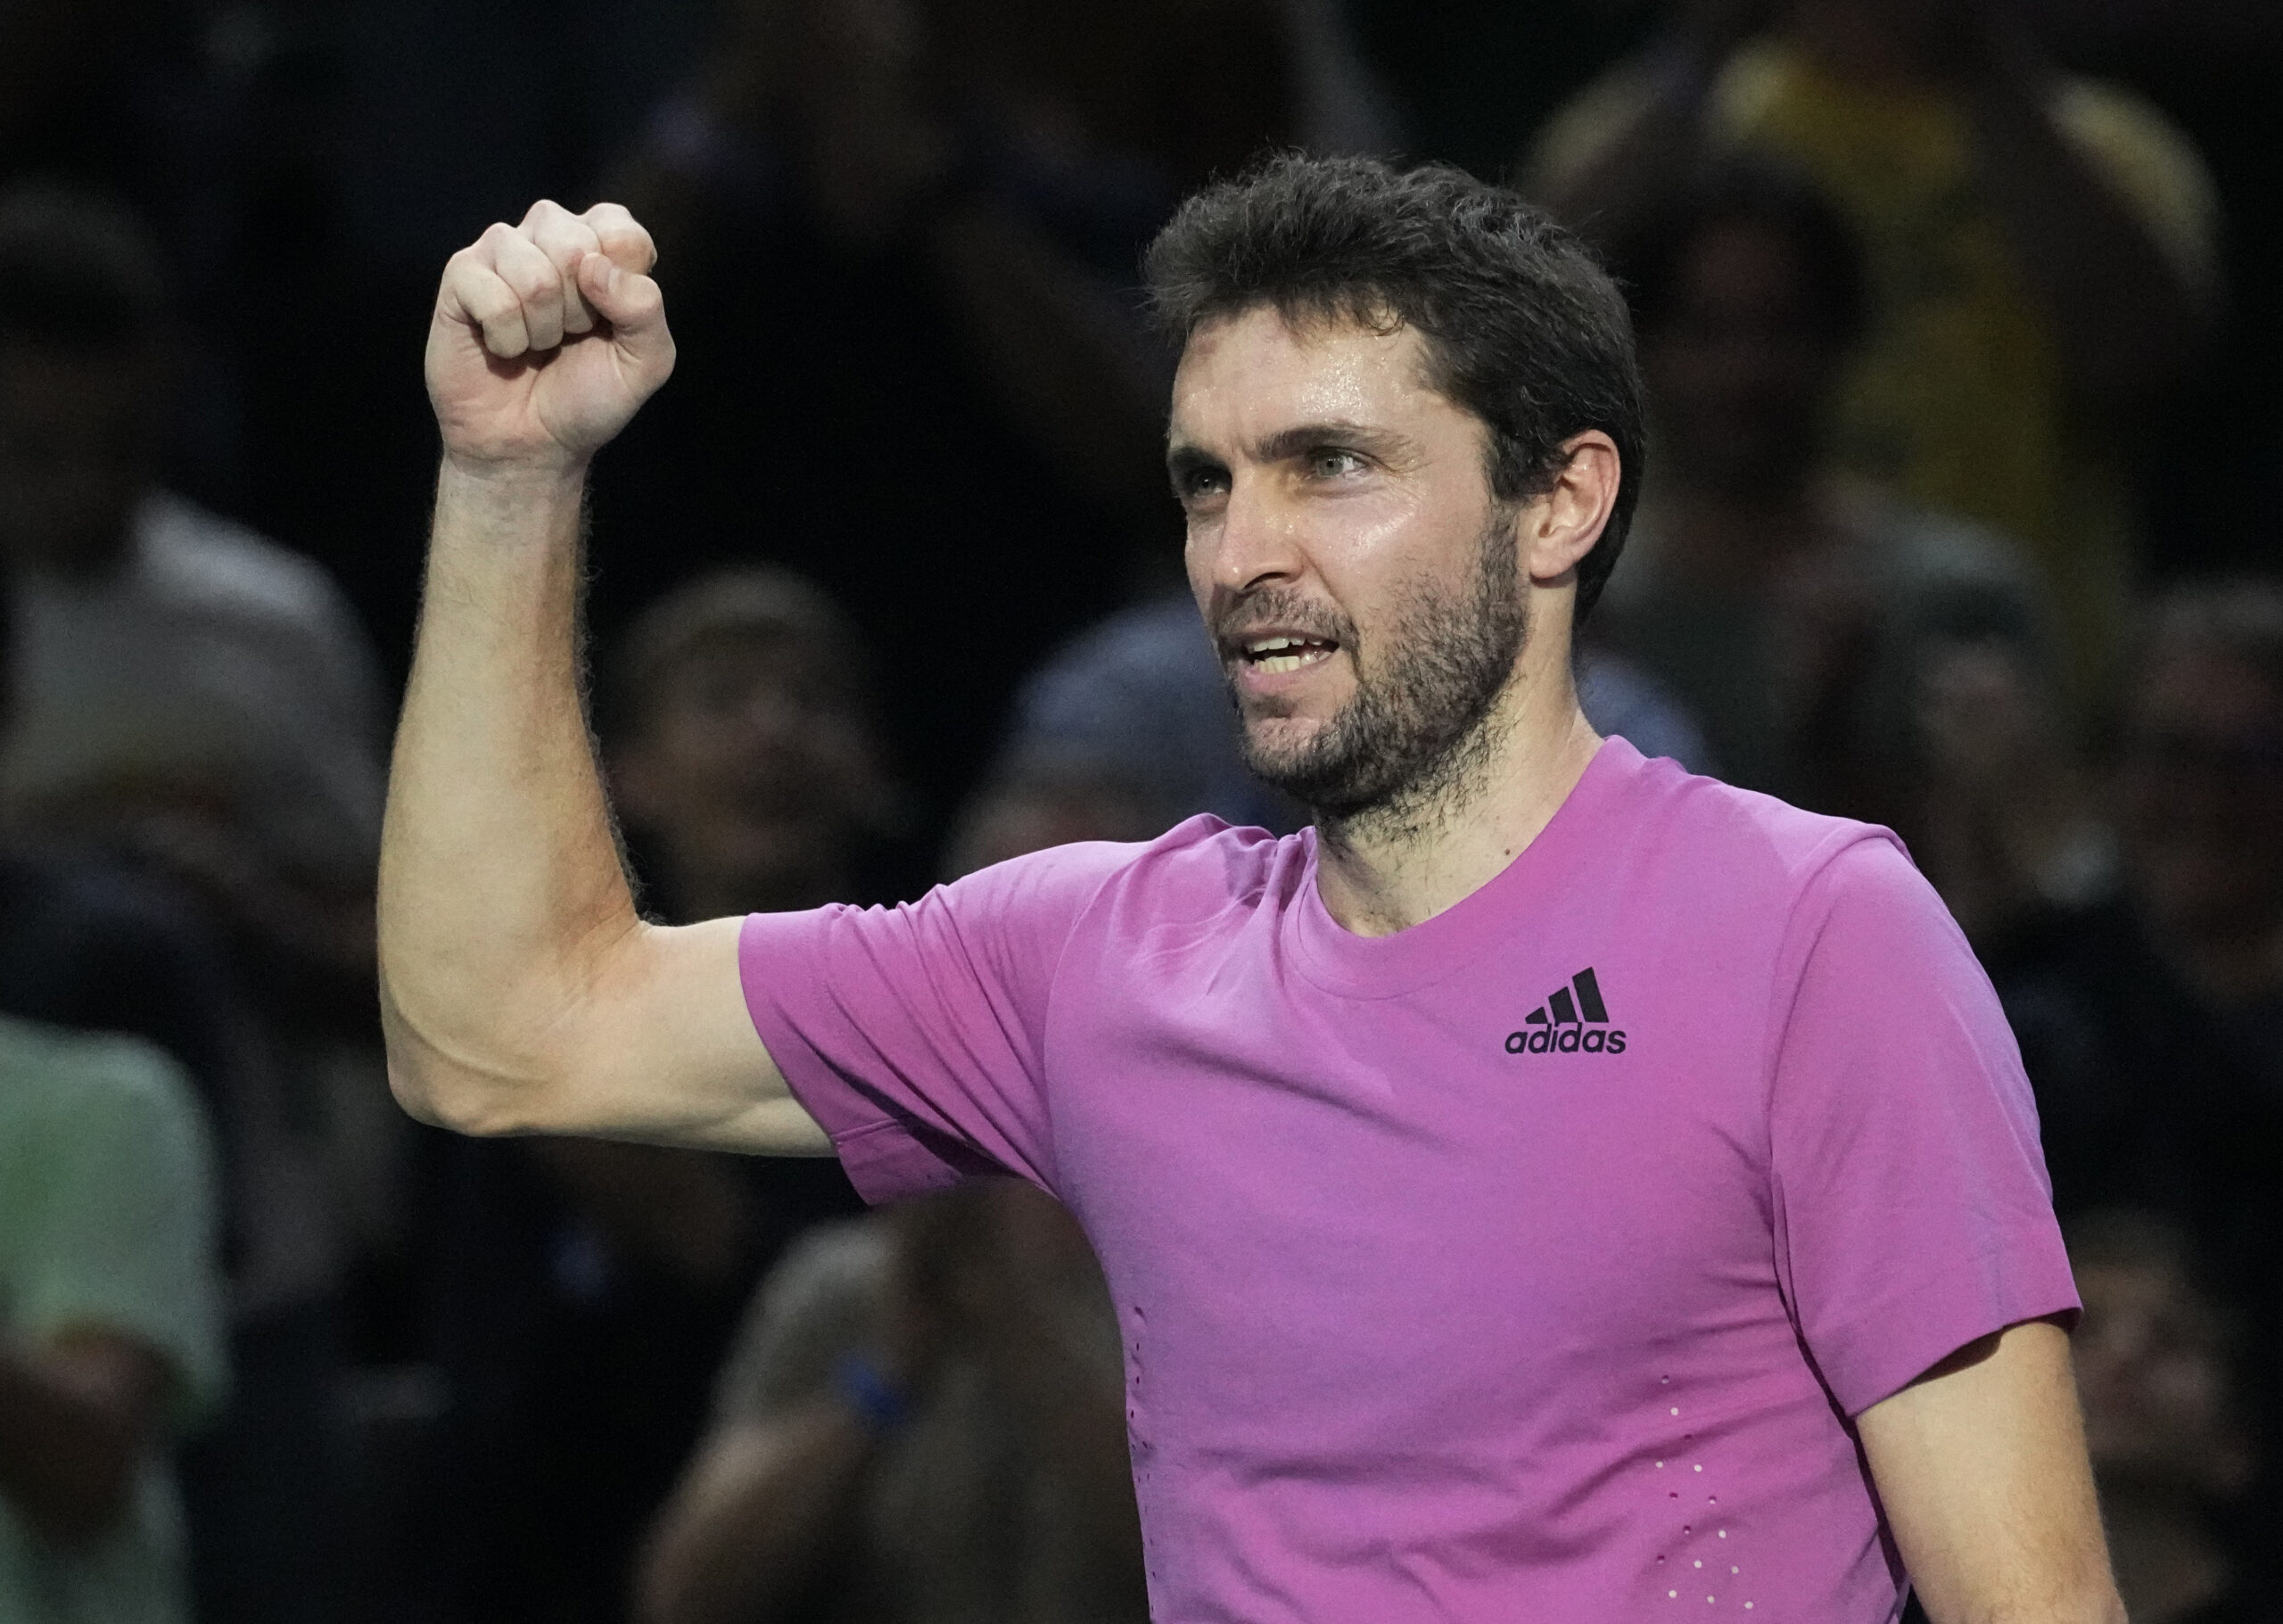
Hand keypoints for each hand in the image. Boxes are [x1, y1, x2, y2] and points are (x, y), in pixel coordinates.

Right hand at [426, 199, 674, 472]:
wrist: (532, 445)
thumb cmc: (588, 398)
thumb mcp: (646, 362)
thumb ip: (645, 309)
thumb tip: (593, 265)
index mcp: (600, 246)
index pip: (622, 230)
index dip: (622, 287)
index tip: (610, 322)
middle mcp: (549, 236)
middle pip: (577, 247)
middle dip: (581, 313)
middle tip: (568, 338)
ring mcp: (502, 251)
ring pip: (536, 275)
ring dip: (543, 329)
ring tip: (536, 343)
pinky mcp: (461, 276)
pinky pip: (495, 298)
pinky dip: (507, 339)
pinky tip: (503, 347)